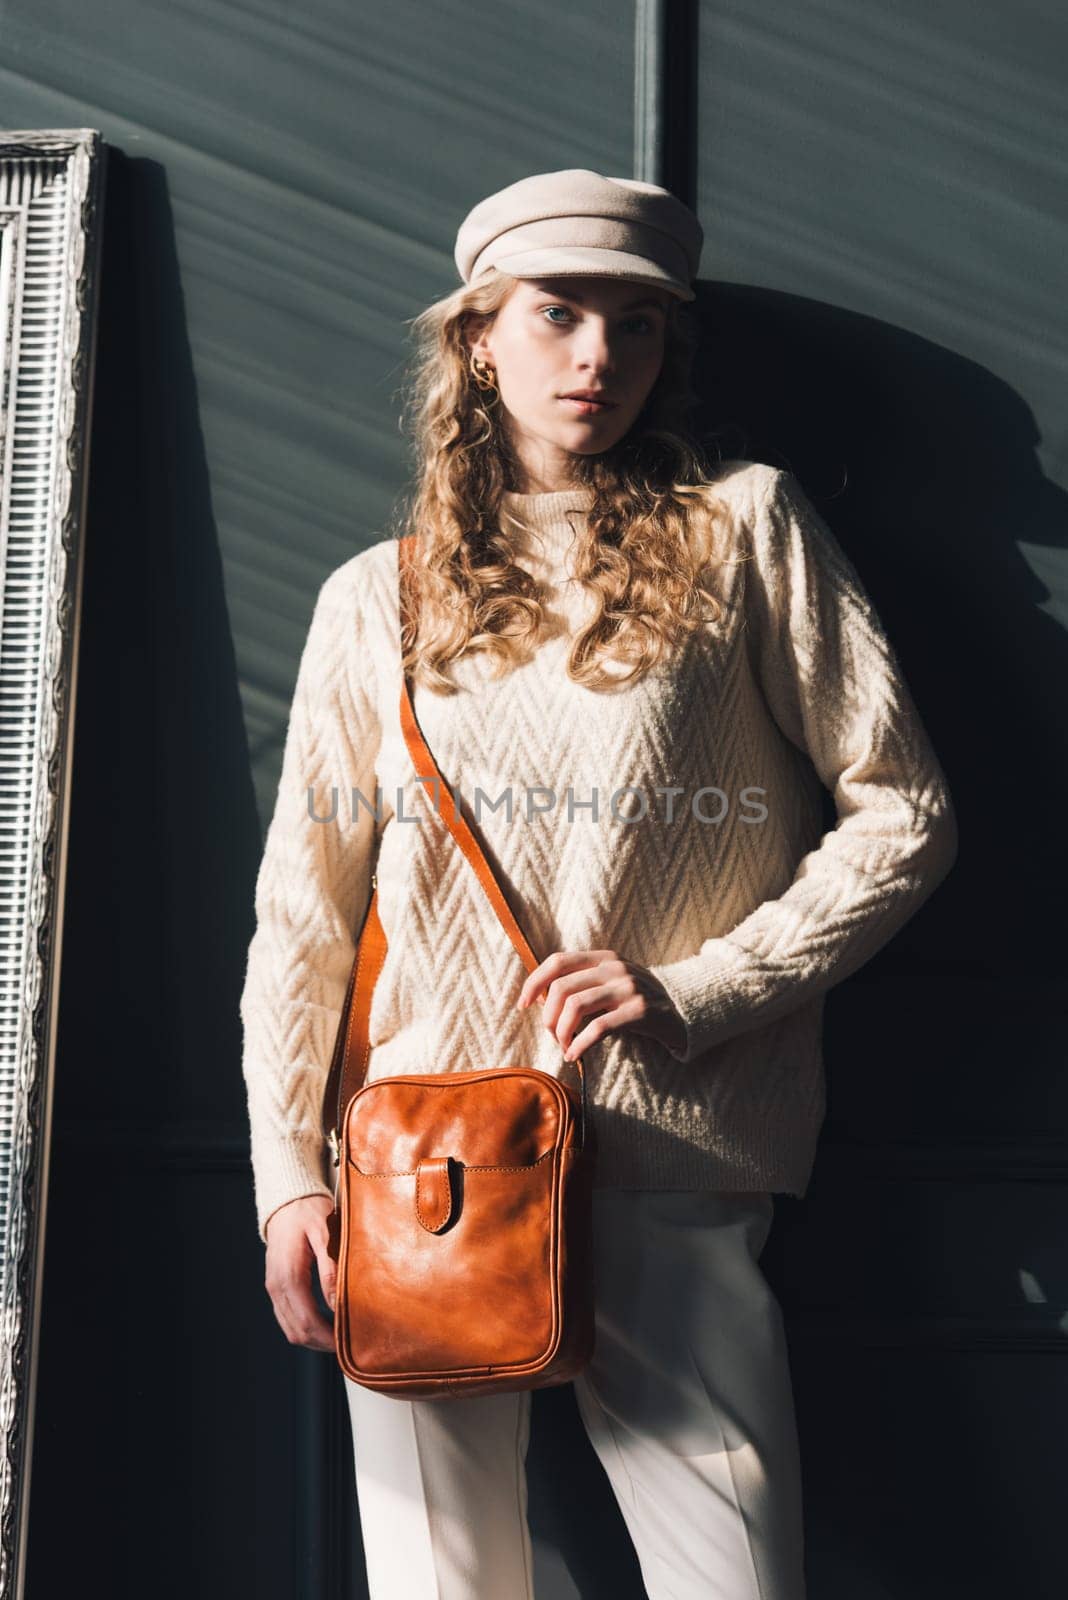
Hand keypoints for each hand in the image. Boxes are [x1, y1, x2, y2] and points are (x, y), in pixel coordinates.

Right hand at [263, 1194, 337, 1351]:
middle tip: (348, 1343)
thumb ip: (330, 1269)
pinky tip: (325, 1322)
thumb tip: (337, 1303)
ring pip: (290, 1329)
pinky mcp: (275, 1286)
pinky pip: (287, 1317)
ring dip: (313, 1338)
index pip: (307, 1321)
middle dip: (322, 1343)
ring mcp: (273, 1288)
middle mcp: (276, 1286)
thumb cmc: (308, 1212)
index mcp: (288, 1276)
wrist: (286, 1201)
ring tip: (339, 1335)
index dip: (327, 1337)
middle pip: (297, 1331)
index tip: (348, 1342)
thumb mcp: (325, 1234)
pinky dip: (304, 1327)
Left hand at [517, 948, 686, 1060]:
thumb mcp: (610, 983)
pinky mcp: (639, 1011)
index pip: (557, 961)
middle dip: (548, 1017)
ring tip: (564, 1047)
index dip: (534, 982)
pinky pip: (598, 1028)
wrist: (683, 1013)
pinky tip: (575, 1055)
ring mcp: (628, 987)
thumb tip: (537, 998)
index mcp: (603, 957)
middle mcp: (614, 967)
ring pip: (575, 1006)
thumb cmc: (636, 1002)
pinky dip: (579, 1044)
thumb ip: (581, 983)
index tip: (523, 1006)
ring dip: (561, 1032)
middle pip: (561, 987)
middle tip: (552, 1036)